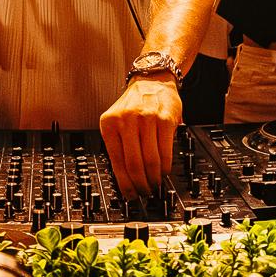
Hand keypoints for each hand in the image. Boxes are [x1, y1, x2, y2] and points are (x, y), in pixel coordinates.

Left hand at [99, 76, 181, 195]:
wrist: (152, 81)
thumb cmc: (134, 105)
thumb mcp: (117, 121)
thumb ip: (119, 145)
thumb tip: (125, 180)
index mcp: (109, 123)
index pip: (116, 162)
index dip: (125, 184)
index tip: (130, 195)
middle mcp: (126, 120)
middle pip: (134, 164)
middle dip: (140, 184)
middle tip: (144, 192)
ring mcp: (146, 119)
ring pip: (150, 160)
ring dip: (153, 178)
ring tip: (154, 184)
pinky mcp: (165, 119)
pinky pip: (165, 151)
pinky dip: (165, 167)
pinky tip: (163, 172)